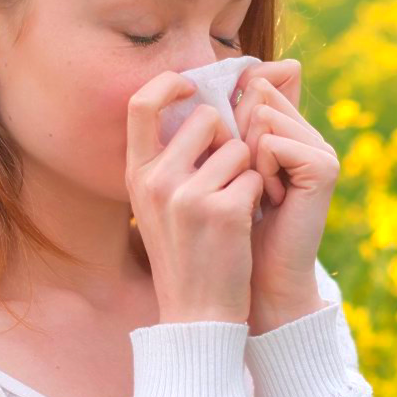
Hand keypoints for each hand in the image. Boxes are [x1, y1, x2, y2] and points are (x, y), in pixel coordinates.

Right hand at [127, 72, 264, 324]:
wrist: (197, 314)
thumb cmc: (186, 253)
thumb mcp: (160, 205)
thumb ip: (171, 159)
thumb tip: (203, 108)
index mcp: (137, 175)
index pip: (140, 104)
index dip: (168, 83)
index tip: (191, 85)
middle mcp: (156, 181)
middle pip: (205, 119)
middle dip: (227, 138)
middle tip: (229, 173)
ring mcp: (188, 196)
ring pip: (239, 148)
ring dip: (246, 172)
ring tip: (233, 207)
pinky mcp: (224, 212)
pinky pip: (256, 177)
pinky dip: (258, 196)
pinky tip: (244, 225)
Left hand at [233, 58, 336, 332]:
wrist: (257, 280)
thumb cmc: (233, 228)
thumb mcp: (224, 166)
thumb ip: (229, 122)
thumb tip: (235, 73)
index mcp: (289, 129)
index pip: (257, 84)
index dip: (232, 115)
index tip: (234, 162)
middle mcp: (309, 134)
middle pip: (257, 96)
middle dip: (237, 136)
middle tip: (247, 181)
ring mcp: (321, 148)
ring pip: (263, 117)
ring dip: (247, 157)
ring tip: (260, 193)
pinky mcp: (324, 166)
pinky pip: (273, 143)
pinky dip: (261, 171)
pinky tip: (272, 200)